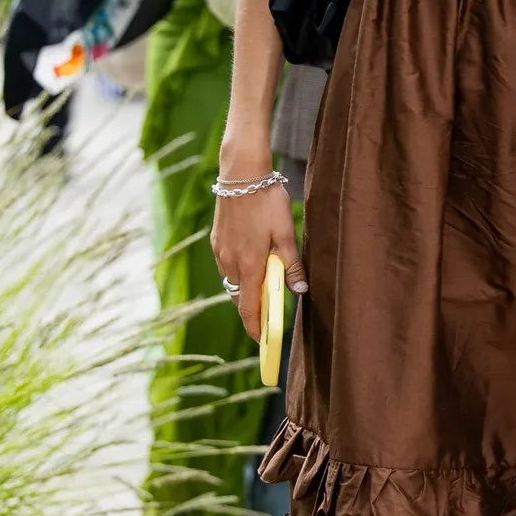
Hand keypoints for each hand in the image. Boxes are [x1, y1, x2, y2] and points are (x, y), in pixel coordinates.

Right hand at [211, 181, 304, 344]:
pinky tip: (252, 263)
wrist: (240, 174)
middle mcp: (229, 262)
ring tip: (264, 287)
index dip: (255, 328)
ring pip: (232, 282)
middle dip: (252, 310)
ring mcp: (220, 251)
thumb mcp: (286, 233)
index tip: (263, 341)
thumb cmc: (266, 201)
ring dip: (246, 290)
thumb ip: (291, 264)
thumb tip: (298, 290)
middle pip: (239, 298)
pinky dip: (239, 273)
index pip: (249, 308)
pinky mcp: (216, 241)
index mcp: (248, 265)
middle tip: (269, 315)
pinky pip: (226, 266)